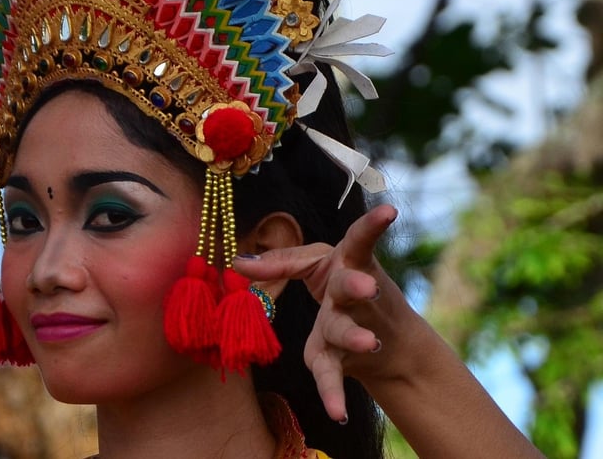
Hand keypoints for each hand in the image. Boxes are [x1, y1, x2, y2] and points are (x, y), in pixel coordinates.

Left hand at [233, 204, 409, 421]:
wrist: (385, 340)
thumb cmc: (344, 289)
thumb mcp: (319, 267)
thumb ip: (282, 263)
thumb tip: (236, 262)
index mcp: (349, 263)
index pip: (358, 242)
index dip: (370, 226)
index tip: (388, 212)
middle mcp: (355, 292)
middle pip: (352, 288)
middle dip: (357, 286)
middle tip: (367, 288)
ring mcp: (353, 326)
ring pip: (346, 331)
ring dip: (353, 337)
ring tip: (367, 344)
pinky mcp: (345, 358)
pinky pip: (335, 374)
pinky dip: (333, 393)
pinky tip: (336, 413)